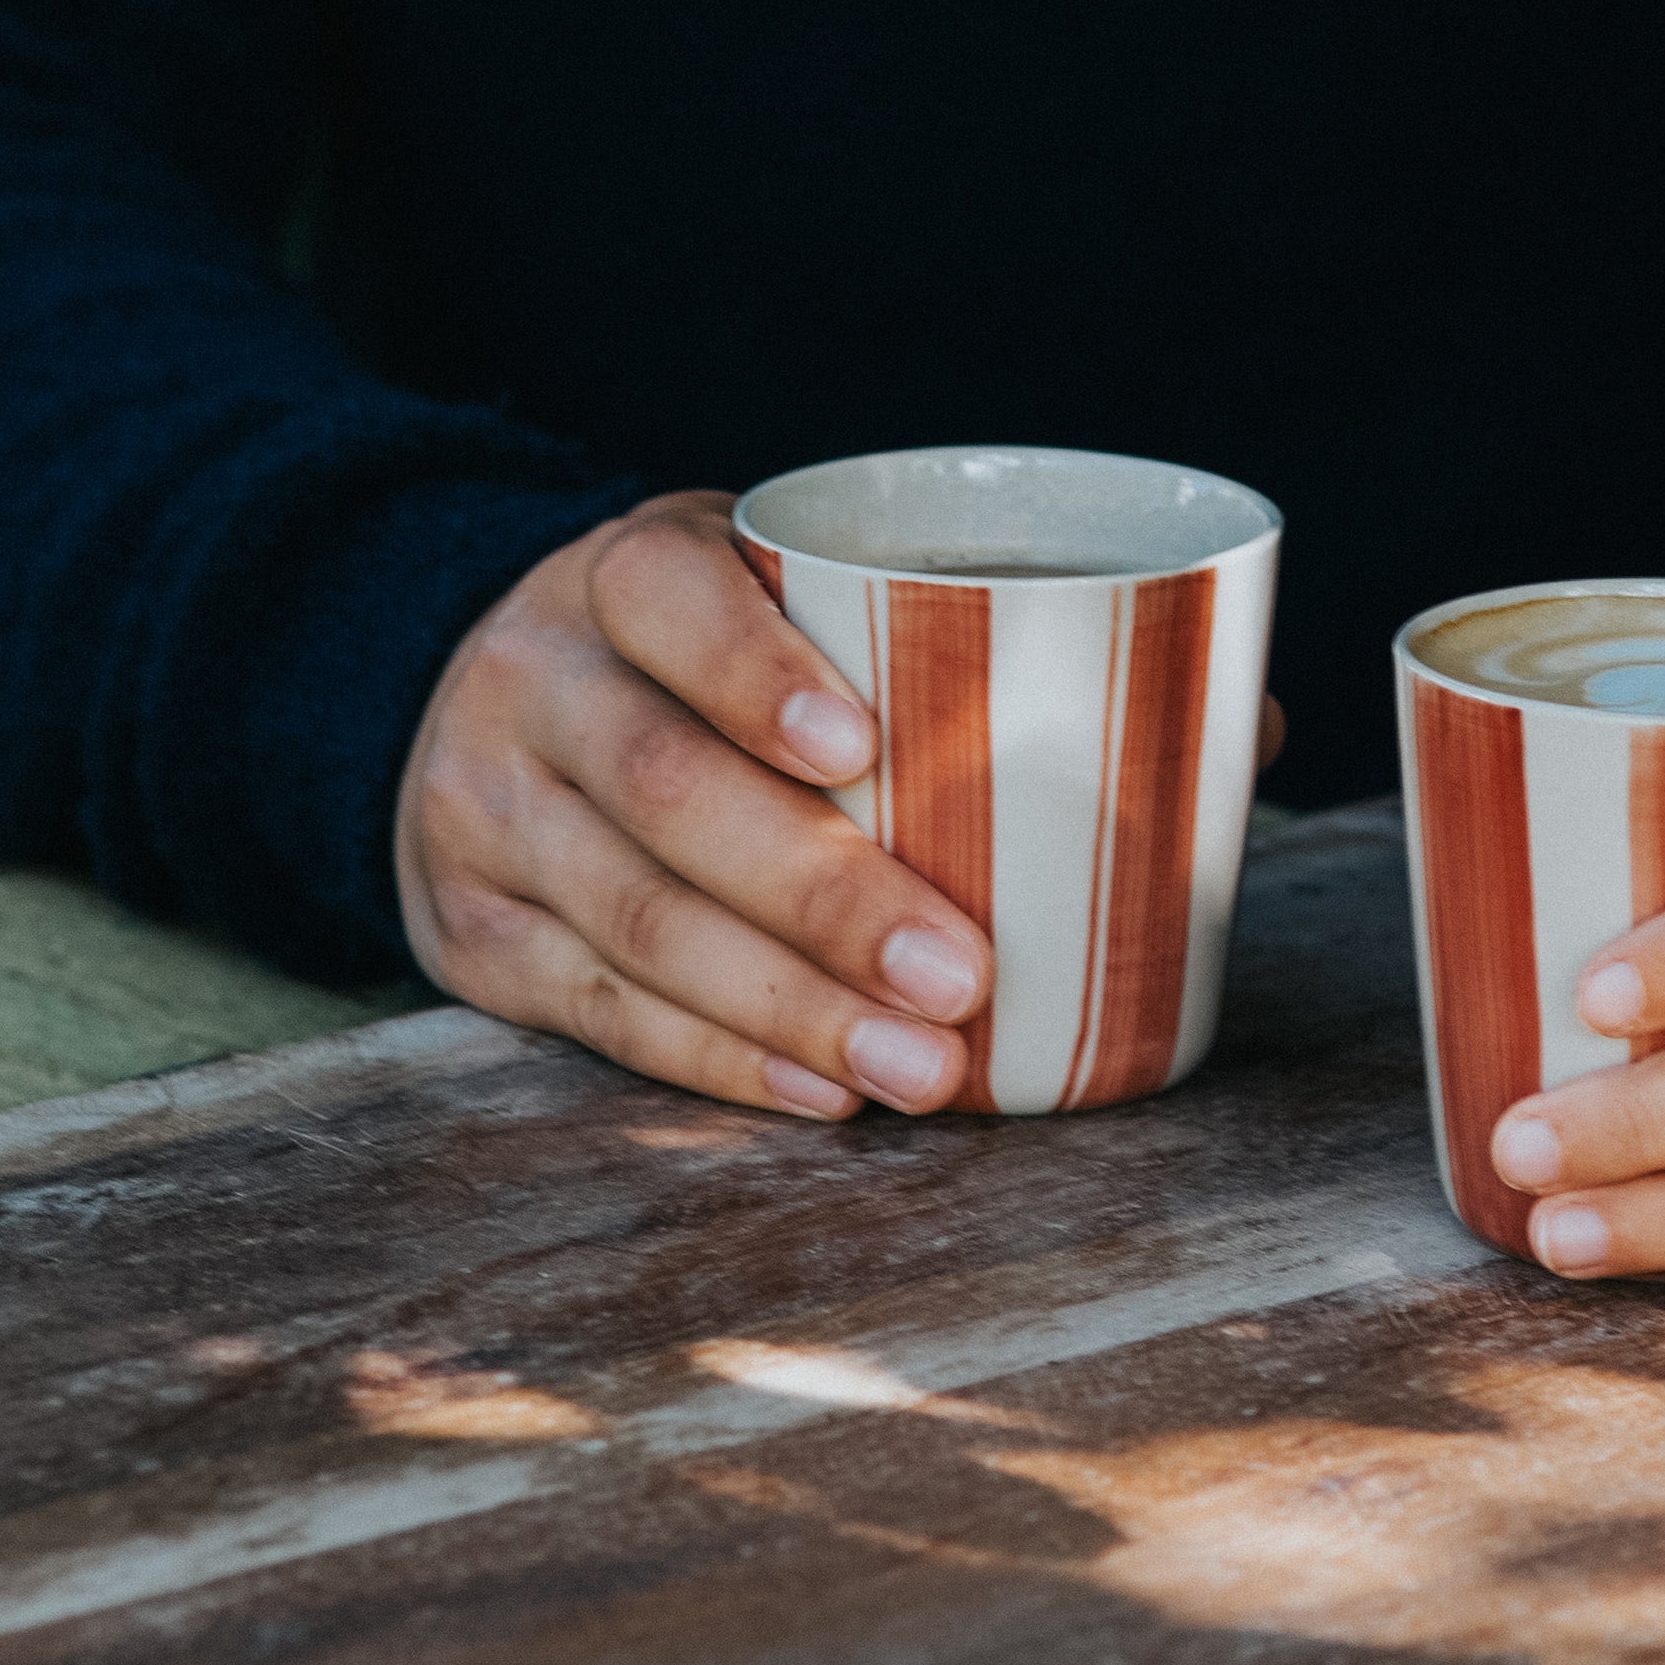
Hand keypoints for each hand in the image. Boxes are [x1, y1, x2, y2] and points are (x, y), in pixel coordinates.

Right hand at [395, 490, 988, 1118]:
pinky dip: (722, 1061)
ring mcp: (485, 814)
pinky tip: (825, 1089)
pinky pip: (600, 1010)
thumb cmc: (710, 657)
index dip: (754, 672)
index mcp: (620, 575)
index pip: (669, 599)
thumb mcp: (781, 594)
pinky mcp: (474, 936)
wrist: (505, 709)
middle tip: (958, 974)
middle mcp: (533, 682)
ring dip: (792, 1008)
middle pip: (666, 790)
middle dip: (823, 899)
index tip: (864, 748)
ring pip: (637, 922)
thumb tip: (1190, 736)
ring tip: (922, 1065)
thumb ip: (918, 639)